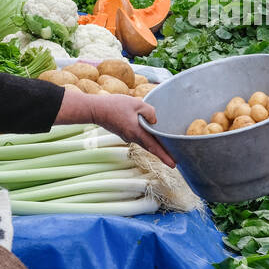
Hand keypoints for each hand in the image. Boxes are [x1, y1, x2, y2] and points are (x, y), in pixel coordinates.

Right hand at [59, 90, 175, 166]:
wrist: (95, 110)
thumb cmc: (114, 105)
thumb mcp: (136, 103)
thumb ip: (149, 111)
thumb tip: (155, 120)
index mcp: (137, 132)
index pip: (154, 147)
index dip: (164, 156)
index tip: (173, 165)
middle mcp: (132, 137)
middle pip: (151, 147)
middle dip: (162, 153)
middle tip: (173, 160)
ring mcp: (127, 136)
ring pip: (144, 142)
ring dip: (155, 145)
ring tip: (166, 146)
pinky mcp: (123, 133)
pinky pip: (138, 137)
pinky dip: (146, 137)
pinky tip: (151, 132)